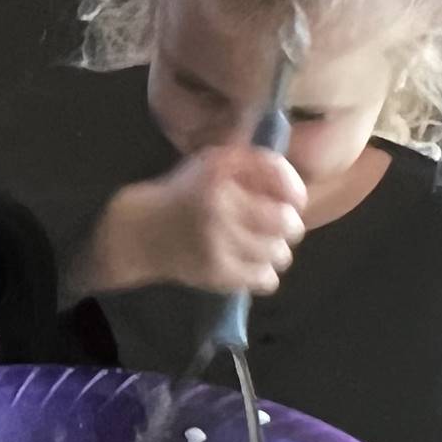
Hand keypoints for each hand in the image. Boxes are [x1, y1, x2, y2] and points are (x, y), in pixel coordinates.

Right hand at [85, 146, 306, 295]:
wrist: (142, 231)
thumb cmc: (187, 193)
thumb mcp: (216, 162)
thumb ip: (256, 165)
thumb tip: (299, 194)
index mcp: (222, 171)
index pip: (281, 179)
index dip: (295, 194)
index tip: (292, 202)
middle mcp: (221, 204)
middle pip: (287, 223)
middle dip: (289, 227)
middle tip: (276, 230)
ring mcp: (218, 242)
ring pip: (279, 254)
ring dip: (276, 253)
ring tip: (260, 249)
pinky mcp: (215, 273)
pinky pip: (265, 279)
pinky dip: (263, 275)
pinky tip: (249, 267)